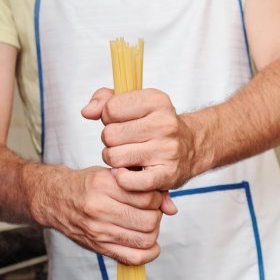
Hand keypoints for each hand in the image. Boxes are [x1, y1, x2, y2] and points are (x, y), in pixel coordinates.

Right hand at [34, 166, 176, 264]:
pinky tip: (147, 244)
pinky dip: (148, 253)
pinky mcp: (98, 246)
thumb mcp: (112, 174)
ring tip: (145, 224)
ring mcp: (98, 230)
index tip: (152, 197)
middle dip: (156, 215)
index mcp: (104, 185)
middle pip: (149, 220)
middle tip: (150, 211)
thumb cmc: (87, 184)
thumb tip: (172, 208)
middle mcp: (99, 208)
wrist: (55, 199)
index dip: (157, 198)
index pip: (147, 197)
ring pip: (144, 239)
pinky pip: (133, 258)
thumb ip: (142, 186)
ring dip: (152, 232)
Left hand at [82, 87, 199, 191]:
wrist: (192, 148)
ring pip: (114, 157)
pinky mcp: (166, 175)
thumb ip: (106, 99)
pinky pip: (128, 181)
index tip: (121, 122)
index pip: (110, 109)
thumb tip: (87, 112)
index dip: (109, 118)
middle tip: (124, 143)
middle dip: (110, 141)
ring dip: (115, 160)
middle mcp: (165, 124)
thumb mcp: (137, 103)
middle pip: (109, 135)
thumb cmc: (157, 125)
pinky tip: (127, 173)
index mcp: (157, 101)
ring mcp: (167, 150)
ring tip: (127, 157)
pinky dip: (122, 179)